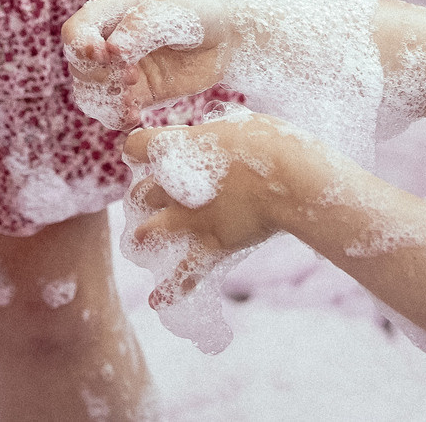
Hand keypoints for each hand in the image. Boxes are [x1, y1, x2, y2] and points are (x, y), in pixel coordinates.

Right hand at [63, 0, 236, 127]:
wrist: (225, 39)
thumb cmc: (198, 13)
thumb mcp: (174, 11)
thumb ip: (142, 27)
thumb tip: (112, 51)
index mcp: (109, 15)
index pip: (75, 33)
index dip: (82, 48)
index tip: (107, 56)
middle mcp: (107, 44)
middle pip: (79, 68)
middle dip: (100, 79)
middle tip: (132, 79)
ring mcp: (119, 73)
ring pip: (90, 95)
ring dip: (106, 104)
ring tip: (132, 106)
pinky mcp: (135, 96)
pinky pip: (112, 113)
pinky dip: (117, 119)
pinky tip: (135, 117)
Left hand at [119, 115, 324, 325]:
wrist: (289, 177)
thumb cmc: (270, 142)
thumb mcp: (238, 124)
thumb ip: (220, 133)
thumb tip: (222, 130)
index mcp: (180, 148)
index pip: (136, 145)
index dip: (138, 149)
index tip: (143, 153)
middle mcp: (177, 184)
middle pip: (142, 191)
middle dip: (144, 196)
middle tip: (152, 198)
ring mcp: (192, 217)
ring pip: (152, 230)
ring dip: (145, 236)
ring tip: (140, 240)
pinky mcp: (212, 243)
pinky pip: (187, 271)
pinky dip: (172, 288)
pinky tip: (159, 301)